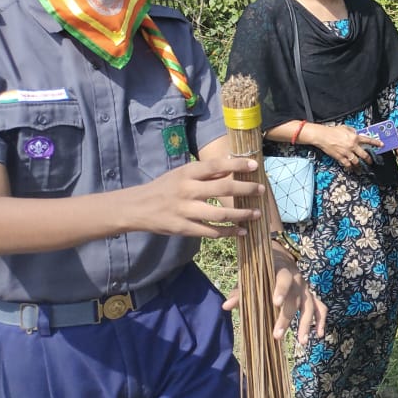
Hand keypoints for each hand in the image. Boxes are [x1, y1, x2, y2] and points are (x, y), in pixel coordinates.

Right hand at [130, 158, 264, 237]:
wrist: (136, 207)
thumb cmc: (164, 187)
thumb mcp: (181, 174)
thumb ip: (206, 172)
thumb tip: (232, 166)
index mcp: (187, 173)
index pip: (216, 166)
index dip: (237, 164)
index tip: (255, 165)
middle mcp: (187, 190)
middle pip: (223, 189)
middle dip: (246, 189)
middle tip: (261, 190)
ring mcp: (185, 211)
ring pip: (220, 214)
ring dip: (242, 215)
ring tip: (257, 214)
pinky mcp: (183, 228)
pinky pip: (210, 232)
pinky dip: (228, 232)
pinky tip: (242, 231)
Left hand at [221, 249, 327, 345]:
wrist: (280, 258)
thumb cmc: (261, 272)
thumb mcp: (250, 277)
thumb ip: (240, 292)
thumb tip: (225, 306)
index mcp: (281, 271)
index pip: (283, 279)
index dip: (280, 289)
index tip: (275, 303)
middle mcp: (297, 280)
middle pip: (294, 300)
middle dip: (286, 318)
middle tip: (277, 336)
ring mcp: (306, 289)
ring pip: (310, 306)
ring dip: (306, 324)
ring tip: (302, 341)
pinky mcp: (311, 296)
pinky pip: (320, 308)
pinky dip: (320, 320)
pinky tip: (319, 334)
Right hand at [310, 123, 380, 170]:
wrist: (322, 136)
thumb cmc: (333, 131)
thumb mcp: (345, 128)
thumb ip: (353, 131)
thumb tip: (357, 133)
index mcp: (355, 137)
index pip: (368, 140)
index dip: (376, 143)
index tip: (382, 145)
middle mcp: (352, 145)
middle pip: (364, 155)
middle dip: (369, 160)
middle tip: (371, 162)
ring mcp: (346, 152)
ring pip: (356, 162)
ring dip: (360, 166)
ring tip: (362, 170)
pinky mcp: (340, 157)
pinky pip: (347, 164)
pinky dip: (350, 168)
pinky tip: (352, 170)